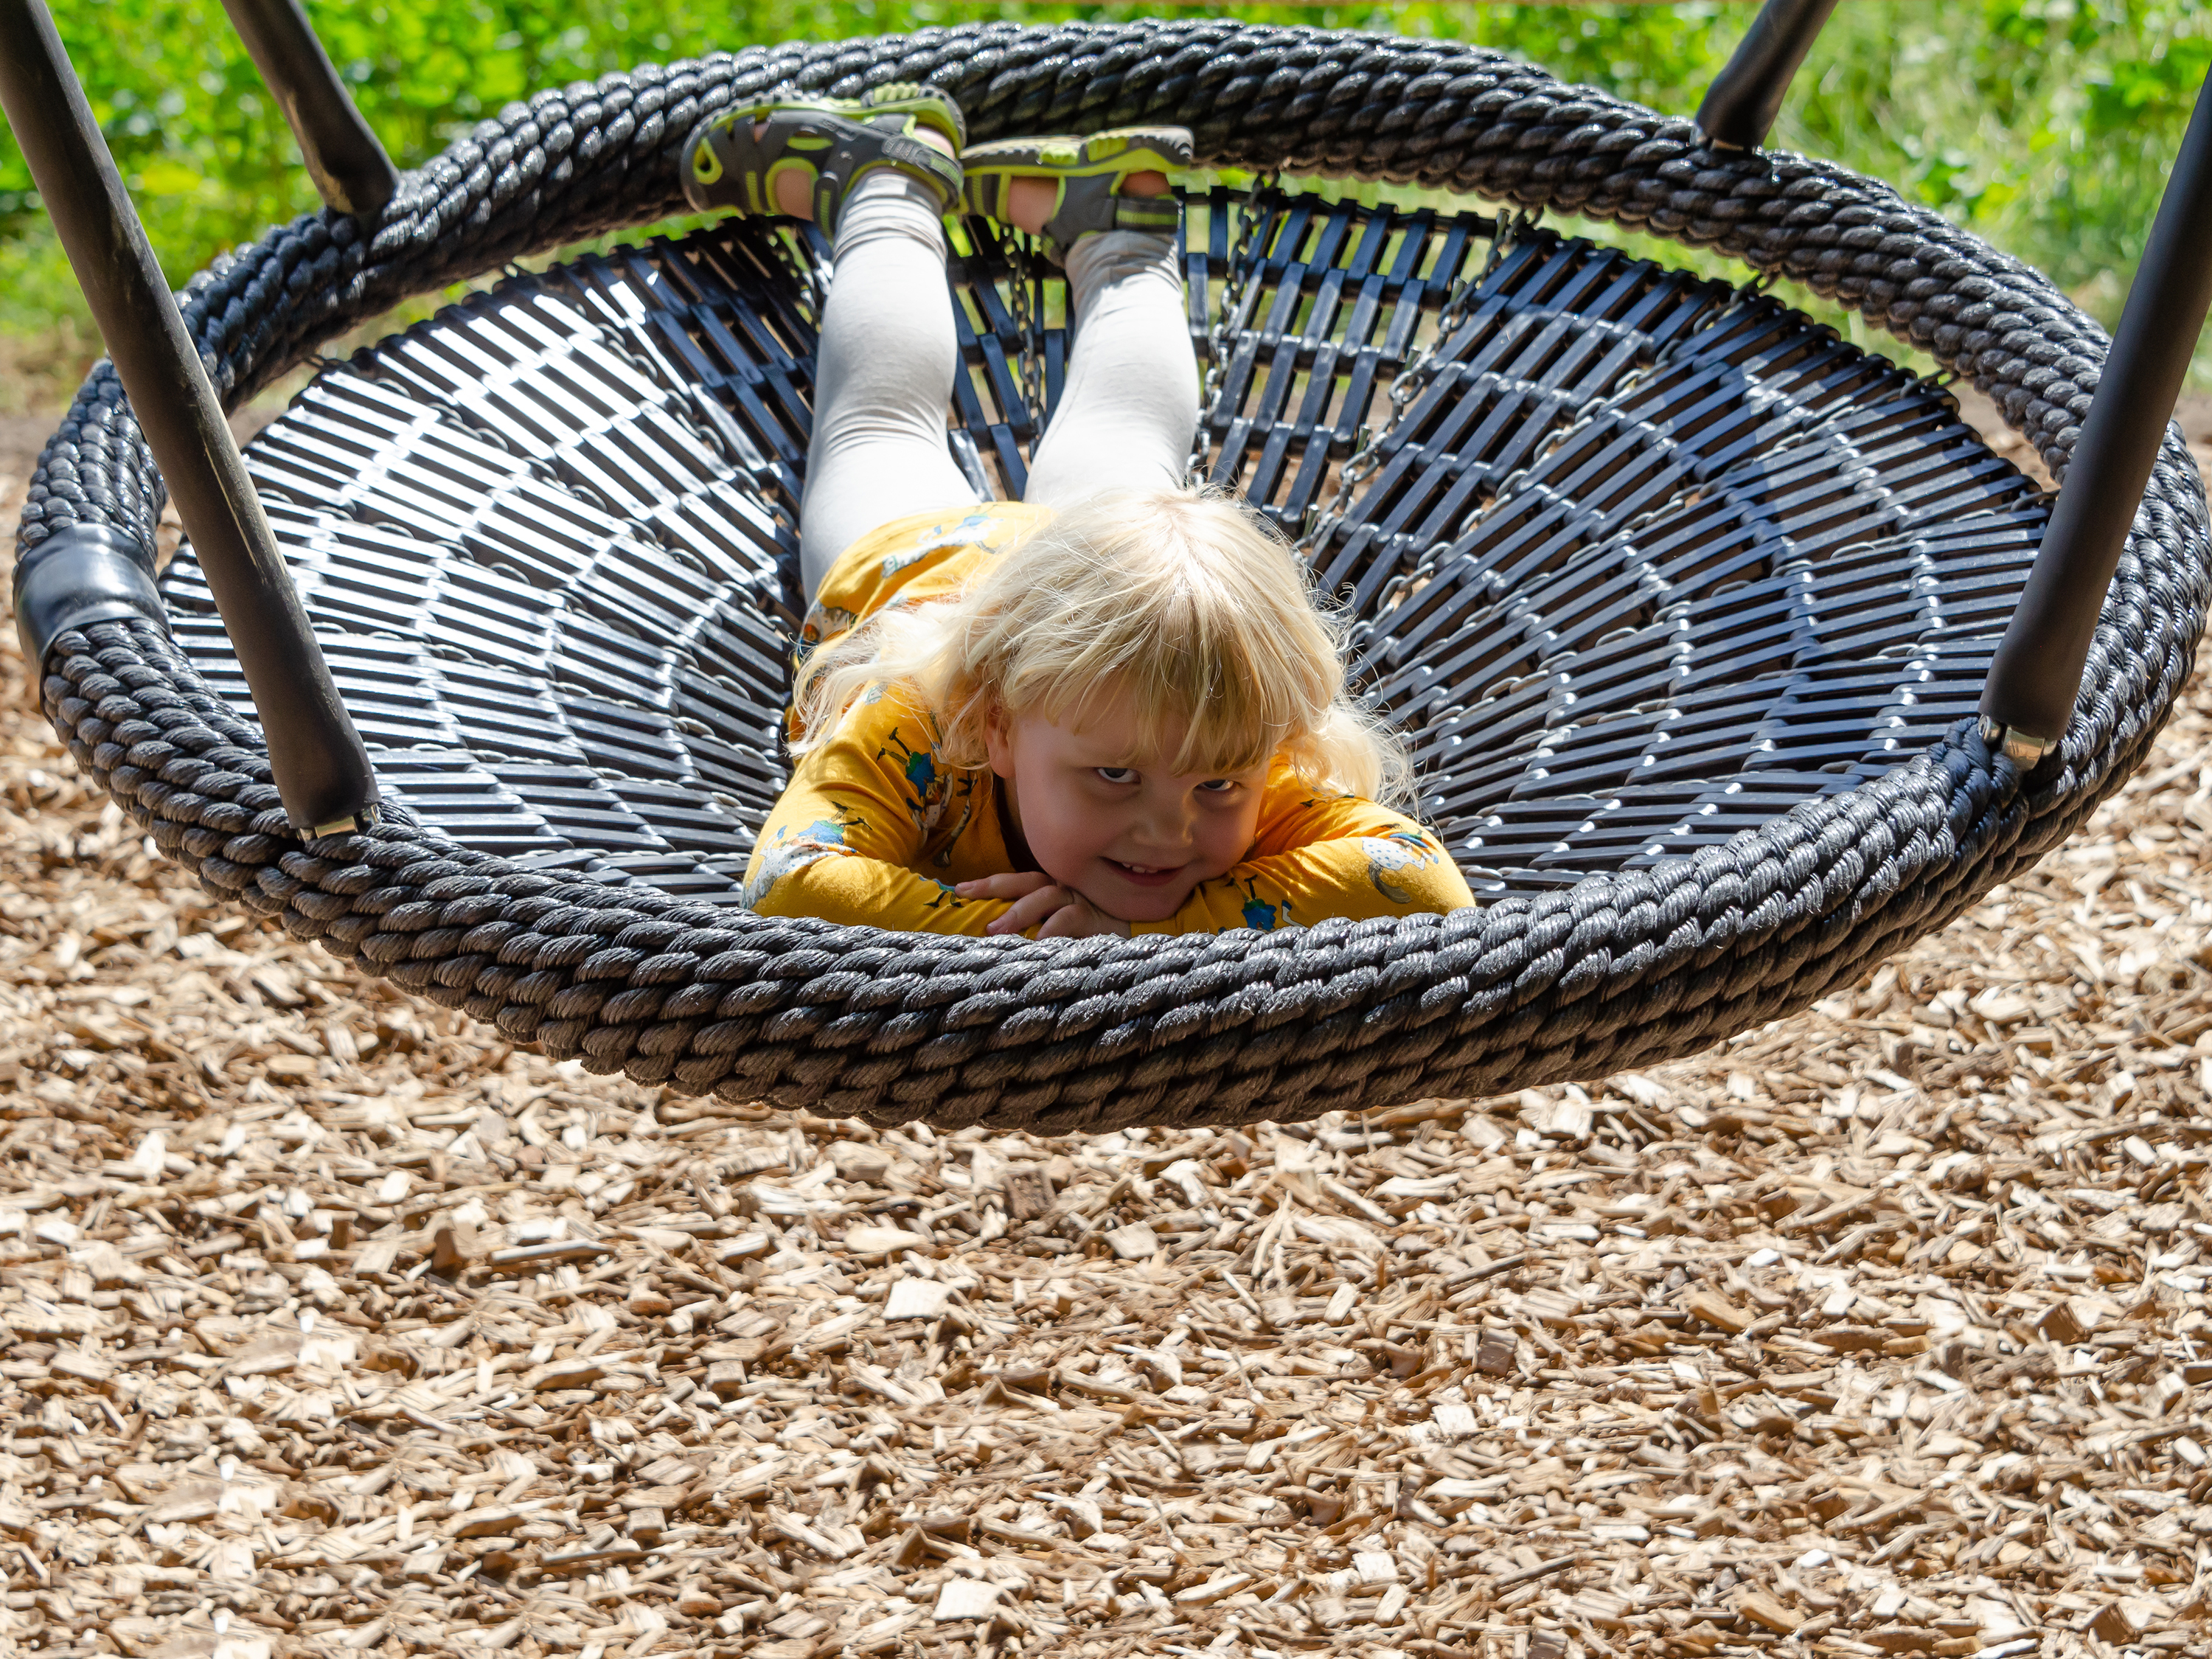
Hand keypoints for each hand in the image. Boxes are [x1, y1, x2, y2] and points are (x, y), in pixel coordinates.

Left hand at [956, 871, 1131, 937]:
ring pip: (1047, 898)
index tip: (959, 890)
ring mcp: (1080, 899)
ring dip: (1022, 912)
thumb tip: (998, 938)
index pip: (1015, 882)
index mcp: (1051, 887)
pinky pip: (1072, 920)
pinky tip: (1040, 943)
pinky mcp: (1097, 916)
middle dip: (998, 893)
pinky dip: (1054, 930)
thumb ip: (1036, 926)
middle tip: (975, 912)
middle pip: (1026, 883)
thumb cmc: (1094, 928)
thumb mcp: (1061, 924)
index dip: (988, 884)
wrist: (1140, 930)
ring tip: (1000, 931)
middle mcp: (1063, 888)